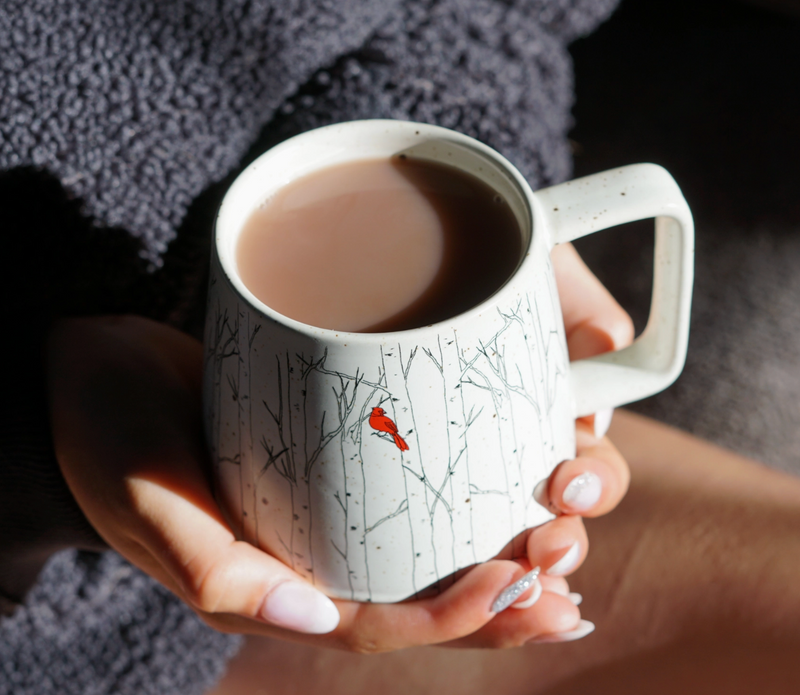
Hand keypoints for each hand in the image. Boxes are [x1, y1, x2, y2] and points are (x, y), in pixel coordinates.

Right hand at [46, 248, 629, 651]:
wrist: (92, 374)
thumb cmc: (107, 431)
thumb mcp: (142, 491)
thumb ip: (212, 564)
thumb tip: (310, 622)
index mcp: (262, 586)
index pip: (372, 625)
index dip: (450, 619)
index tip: (518, 584)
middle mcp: (300, 560)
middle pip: (416, 600)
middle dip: (498, 599)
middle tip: (564, 573)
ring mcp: (317, 515)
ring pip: (421, 556)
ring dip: (496, 556)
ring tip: (562, 544)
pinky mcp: (327, 465)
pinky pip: (403, 498)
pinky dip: (459, 503)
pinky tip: (507, 486)